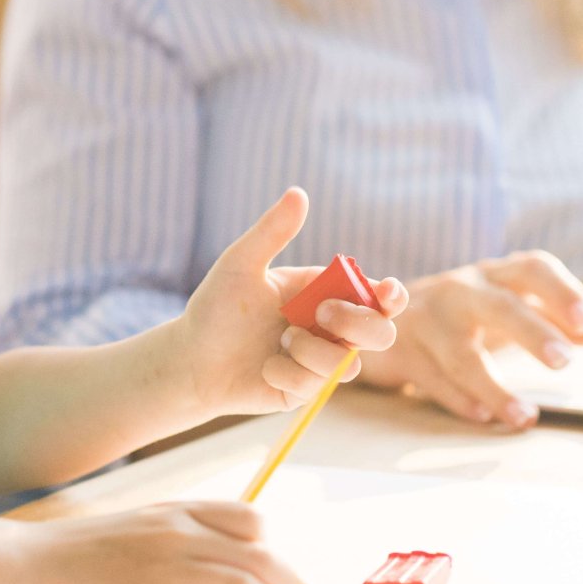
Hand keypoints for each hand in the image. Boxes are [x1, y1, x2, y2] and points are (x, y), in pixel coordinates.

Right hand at [15, 500, 311, 583]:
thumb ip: (169, 541)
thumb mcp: (131, 531)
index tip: (276, 577)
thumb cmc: (73, 556)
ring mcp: (166, 567)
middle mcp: (178, 534)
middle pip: (261, 557)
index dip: (272, 548)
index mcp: (174, 512)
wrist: (27, 565)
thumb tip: (205, 572)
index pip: (248, 518)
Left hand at [169, 188, 407, 418]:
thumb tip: (298, 193)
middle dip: (358, 323)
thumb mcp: (240, 264)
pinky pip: (316, 386)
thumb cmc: (215, 308)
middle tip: (321, 313)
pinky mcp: (306, 390)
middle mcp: (330, 329)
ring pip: (350, 364)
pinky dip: (287, 373)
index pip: (377, 295)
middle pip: (381, 332)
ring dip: (314, 351)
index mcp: (325, 293)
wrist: (190, 360)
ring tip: (280, 340)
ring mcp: (321, 362)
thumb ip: (272, 232)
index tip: (384, 292)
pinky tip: (265, 367)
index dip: (391, 295)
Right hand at [357, 251, 582, 428]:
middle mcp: (459, 291)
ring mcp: (426, 320)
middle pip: (498, 306)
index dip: (562, 292)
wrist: (376, 318)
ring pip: (461, 353)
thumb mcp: (508, 308)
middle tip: (563, 361)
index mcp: (493, 276)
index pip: (532, 269)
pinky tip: (482, 416)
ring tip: (524, 416)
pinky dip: (457, 399)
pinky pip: (432, 379)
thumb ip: (557, 321)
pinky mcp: (402, 352)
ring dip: (493, 386)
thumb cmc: (460, 315)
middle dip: (532, 332)